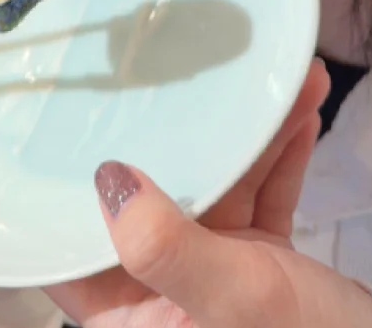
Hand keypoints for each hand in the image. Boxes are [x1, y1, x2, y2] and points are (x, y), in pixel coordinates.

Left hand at [48, 62, 371, 327]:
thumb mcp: (234, 302)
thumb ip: (166, 246)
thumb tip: (107, 178)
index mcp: (131, 318)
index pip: (74, 247)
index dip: (69, 185)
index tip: (80, 112)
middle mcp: (161, 295)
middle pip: (155, 198)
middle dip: (187, 131)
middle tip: (202, 69)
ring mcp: (213, 276)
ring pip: (218, 188)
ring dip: (251, 135)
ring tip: (284, 79)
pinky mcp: (260, 266)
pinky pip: (261, 198)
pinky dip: (281, 157)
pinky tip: (302, 110)